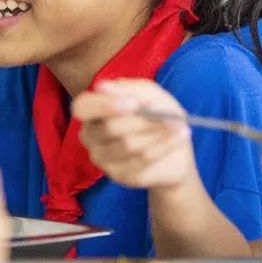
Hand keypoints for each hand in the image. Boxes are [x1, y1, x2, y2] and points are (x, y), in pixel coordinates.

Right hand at [75, 79, 195, 190]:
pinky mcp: (120, 175)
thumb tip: (101, 86)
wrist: (176, 150)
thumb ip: (128, 88)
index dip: (105, 105)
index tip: (134, 103)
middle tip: (167, 116)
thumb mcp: (150, 94)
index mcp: (92, 112)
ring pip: (128, 145)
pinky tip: (179, 136)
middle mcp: (90, 136)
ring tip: (176, 125)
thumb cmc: (158, 115)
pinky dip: (165, 145)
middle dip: (142, 120)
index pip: (82, 107)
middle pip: (110, 127)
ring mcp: (103, 159)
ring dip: (157, 132)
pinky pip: (142, 159)